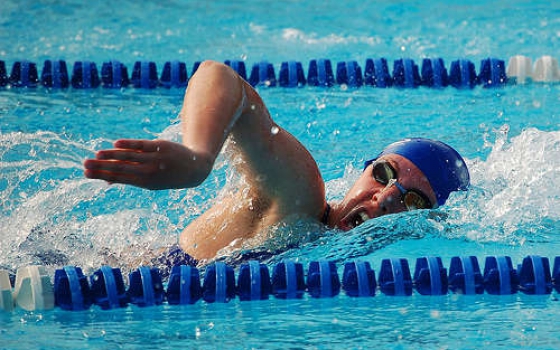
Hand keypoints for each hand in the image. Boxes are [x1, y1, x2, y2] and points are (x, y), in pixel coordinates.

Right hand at [84, 139, 212, 189]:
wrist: (194, 168)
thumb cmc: (167, 175)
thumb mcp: (151, 182)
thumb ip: (130, 178)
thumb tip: (107, 182)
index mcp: (145, 183)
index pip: (119, 178)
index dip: (102, 176)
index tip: (86, 173)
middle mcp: (150, 172)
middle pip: (122, 169)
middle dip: (102, 167)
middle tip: (84, 165)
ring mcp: (156, 159)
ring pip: (130, 157)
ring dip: (112, 155)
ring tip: (96, 154)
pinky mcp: (161, 146)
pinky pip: (143, 145)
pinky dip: (129, 144)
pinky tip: (116, 143)